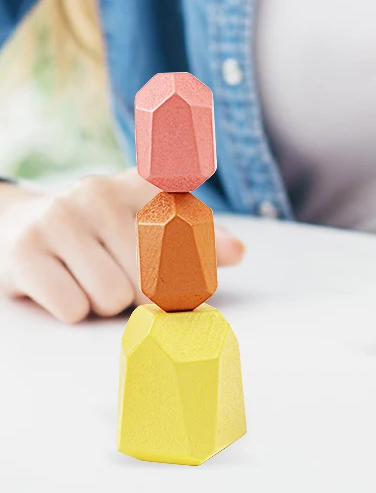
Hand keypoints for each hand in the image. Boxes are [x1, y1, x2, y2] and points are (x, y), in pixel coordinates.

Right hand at [0, 169, 245, 323]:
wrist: (21, 224)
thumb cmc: (101, 230)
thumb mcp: (148, 221)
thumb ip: (196, 237)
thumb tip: (238, 253)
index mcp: (141, 184)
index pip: (188, 226)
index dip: (196, 260)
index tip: (215, 270)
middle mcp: (102, 193)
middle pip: (152, 276)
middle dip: (142, 292)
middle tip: (122, 277)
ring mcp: (62, 218)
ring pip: (112, 296)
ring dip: (105, 302)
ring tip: (91, 278)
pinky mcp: (27, 251)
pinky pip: (73, 308)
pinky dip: (73, 309)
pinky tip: (64, 285)